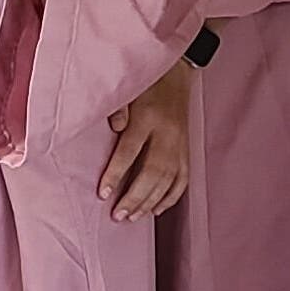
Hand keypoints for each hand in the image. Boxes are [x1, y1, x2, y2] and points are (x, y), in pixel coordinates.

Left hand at [99, 60, 194, 221]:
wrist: (176, 72)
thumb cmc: (145, 83)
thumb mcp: (128, 89)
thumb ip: (117, 107)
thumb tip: (113, 127)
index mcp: (148, 116)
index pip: (130, 150)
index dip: (116, 173)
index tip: (102, 194)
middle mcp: (167, 133)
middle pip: (153, 171)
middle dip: (135, 197)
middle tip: (118, 215)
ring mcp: (180, 143)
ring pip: (169, 179)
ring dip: (150, 202)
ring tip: (132, 218)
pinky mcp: (187, 149)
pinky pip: (183, 178)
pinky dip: (171, 197)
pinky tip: (157, 210)